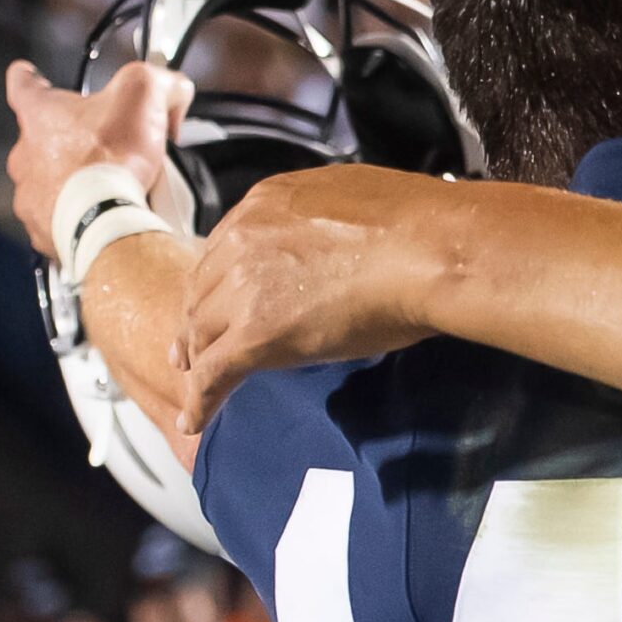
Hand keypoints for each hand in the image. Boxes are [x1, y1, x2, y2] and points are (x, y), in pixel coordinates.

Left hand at [2, 60, 192, 259]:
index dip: (32, 79)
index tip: (34, 80)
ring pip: (52, 182)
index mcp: (39, 114)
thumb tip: (173, 88)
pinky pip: (58, 219)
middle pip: (44, 139)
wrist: (106, 219)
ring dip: (77, 182)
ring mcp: (29, 194)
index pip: (22, 84)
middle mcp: (24, 153)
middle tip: (111, 151)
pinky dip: (79, 216)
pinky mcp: (41, 228)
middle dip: (75, 143)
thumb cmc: (113, 158)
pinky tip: (103, 214)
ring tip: (111, 188)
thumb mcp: (144, 92)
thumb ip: (160, 81)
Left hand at [177, 165, 451, 431]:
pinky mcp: (255, 334)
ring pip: (202, 333)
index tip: (215, 305)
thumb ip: (321, 222)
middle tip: (191, 353)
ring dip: (199, 362)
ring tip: (198, 389)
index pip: (224, 250)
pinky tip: (195, 421)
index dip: (216, 284)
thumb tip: (334, 247)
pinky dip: (201, 401)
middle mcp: (243, 239)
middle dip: (196, 324)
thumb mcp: (354, 200)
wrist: (430, 251)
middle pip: (203, 291)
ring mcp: (244, 287)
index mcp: (266, 203)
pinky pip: (213, 373)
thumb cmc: (418, 228)